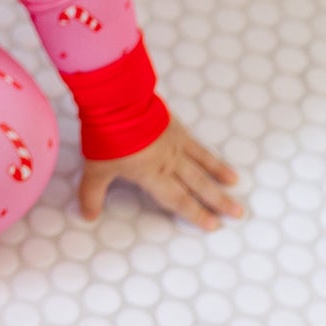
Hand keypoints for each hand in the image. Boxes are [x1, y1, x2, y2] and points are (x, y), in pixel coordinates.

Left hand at [76, 113, 244, 231]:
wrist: (118, 101)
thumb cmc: (108, 136)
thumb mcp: (96, 169)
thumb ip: (92, 194)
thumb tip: (87, 216)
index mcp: (152, 175)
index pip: (178, 200)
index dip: (196, 214)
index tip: (213, 225)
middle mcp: (169, 162)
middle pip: (198, 185)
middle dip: (217, 201)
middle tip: (238, 213)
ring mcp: (175, 143)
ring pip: (202, 164)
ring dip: (219, 175)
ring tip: (235, 184)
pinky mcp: (175, 127)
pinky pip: (196, 144)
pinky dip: (207, 152)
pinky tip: (213, 157)